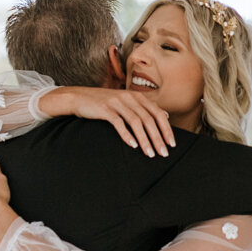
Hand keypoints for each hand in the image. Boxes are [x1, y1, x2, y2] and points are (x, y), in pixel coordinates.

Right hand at [41, 85, 174, 156]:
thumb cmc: (105, 103)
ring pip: (136, 122)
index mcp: (137, 96)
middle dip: (158, 138)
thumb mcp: (126, 102)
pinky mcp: (105, 109)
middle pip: (149, 119)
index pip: (158, 113)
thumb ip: (145, 107)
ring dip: (145, 140)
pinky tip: (133, 146)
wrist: (78, 97)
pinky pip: (118, 123)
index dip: (167, 129)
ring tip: (150, 154)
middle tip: (164, 153)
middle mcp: (129, 97)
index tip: (172, 144)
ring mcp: (117, 102)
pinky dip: (127, 135)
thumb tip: (164, 114)